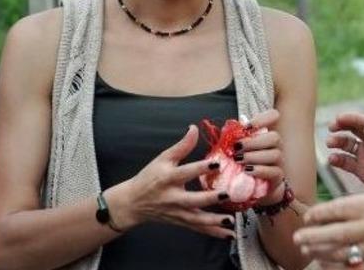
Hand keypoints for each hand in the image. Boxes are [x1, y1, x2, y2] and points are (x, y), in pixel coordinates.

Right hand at [112, 125, 235, 238]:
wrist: (133, 203)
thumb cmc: (149, 178)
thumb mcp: (162, 158)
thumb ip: (181, 146)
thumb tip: (194, 128)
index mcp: (168, 178)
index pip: (185, 172)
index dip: (200, 168)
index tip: (216, 163)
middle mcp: (173, 197)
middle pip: (192, 200)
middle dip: (209, 199)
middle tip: (226, 194)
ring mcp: (177, 212)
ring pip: (196, 219)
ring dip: (214, 221)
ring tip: (230, 221)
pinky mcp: (181, 222)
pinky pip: (198, 229)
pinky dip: (213, 233)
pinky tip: (228, 235)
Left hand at [236, 109, 285, 204]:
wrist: (255, 191)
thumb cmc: (243, 167)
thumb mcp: (237, 151)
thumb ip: (234, 139)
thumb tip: (226, 129)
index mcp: (264, 135)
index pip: (273, 116)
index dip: (263, 118)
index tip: (246, 127)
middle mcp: (275, 147)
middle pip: (274, 137)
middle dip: (254, 141)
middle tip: (236, 147)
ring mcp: (278, 162)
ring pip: (275, 154)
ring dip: (255, 156)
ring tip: (239, 160)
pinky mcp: (278, 178)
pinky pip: (274, 171)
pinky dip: (260, 170)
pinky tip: (247, 171)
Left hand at [293, 192, 363, 269]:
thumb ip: (357, 204)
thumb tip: (329, 212)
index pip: (338, 208)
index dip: (318, 214)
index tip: (308, 216)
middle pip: (334, 233)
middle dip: (312, 236)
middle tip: (298, 237)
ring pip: (339, 253)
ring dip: (319, 252)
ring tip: (308, 250)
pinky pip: (351, 269)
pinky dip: (335, 267)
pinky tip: (325, 264)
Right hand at [326, 112, 363, 199]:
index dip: (353, 118)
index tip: (340, 118)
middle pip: (354, 130)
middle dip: (341, 126)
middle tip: (331, 127)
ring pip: (348, 145)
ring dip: (337, 142)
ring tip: (330, 143)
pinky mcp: (362, 171)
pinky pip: (346, 163)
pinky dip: (337, 159)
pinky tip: (332, 159)